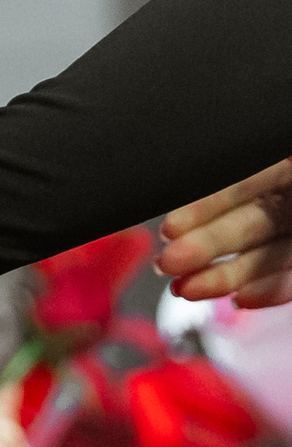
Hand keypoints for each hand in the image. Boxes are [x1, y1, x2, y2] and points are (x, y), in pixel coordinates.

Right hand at [157, 158, 291, 308]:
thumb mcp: (287, 147)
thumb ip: (258, 158)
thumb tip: (216, 164)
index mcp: (290, 167)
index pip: (244, 185)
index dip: (207, 206)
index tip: (171, 228)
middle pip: (247, 225)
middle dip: (204, 246)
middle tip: (167, 264)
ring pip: (265, 258)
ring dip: (223, 277)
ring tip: (187, 290)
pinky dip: (271, 291)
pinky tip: (241, 298)